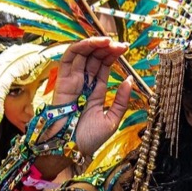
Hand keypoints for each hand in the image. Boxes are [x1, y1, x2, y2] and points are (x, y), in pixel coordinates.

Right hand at [46, 37, 132, 162]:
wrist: (70, 149)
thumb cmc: (88, 140)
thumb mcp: (112, 120)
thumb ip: (120, 100)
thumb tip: (129, 80)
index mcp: (94, 91)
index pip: (103, 67)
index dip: (113, 55)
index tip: (125, 48)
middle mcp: (83, 83)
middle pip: (94, 58)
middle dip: (107, 48)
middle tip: (121, 44)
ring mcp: (72, 80)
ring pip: (82, 55)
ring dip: (95, 44)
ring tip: (109, 40)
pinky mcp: (62, 80)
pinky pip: (69, 59)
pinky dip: (80, 47)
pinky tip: (94, 43)